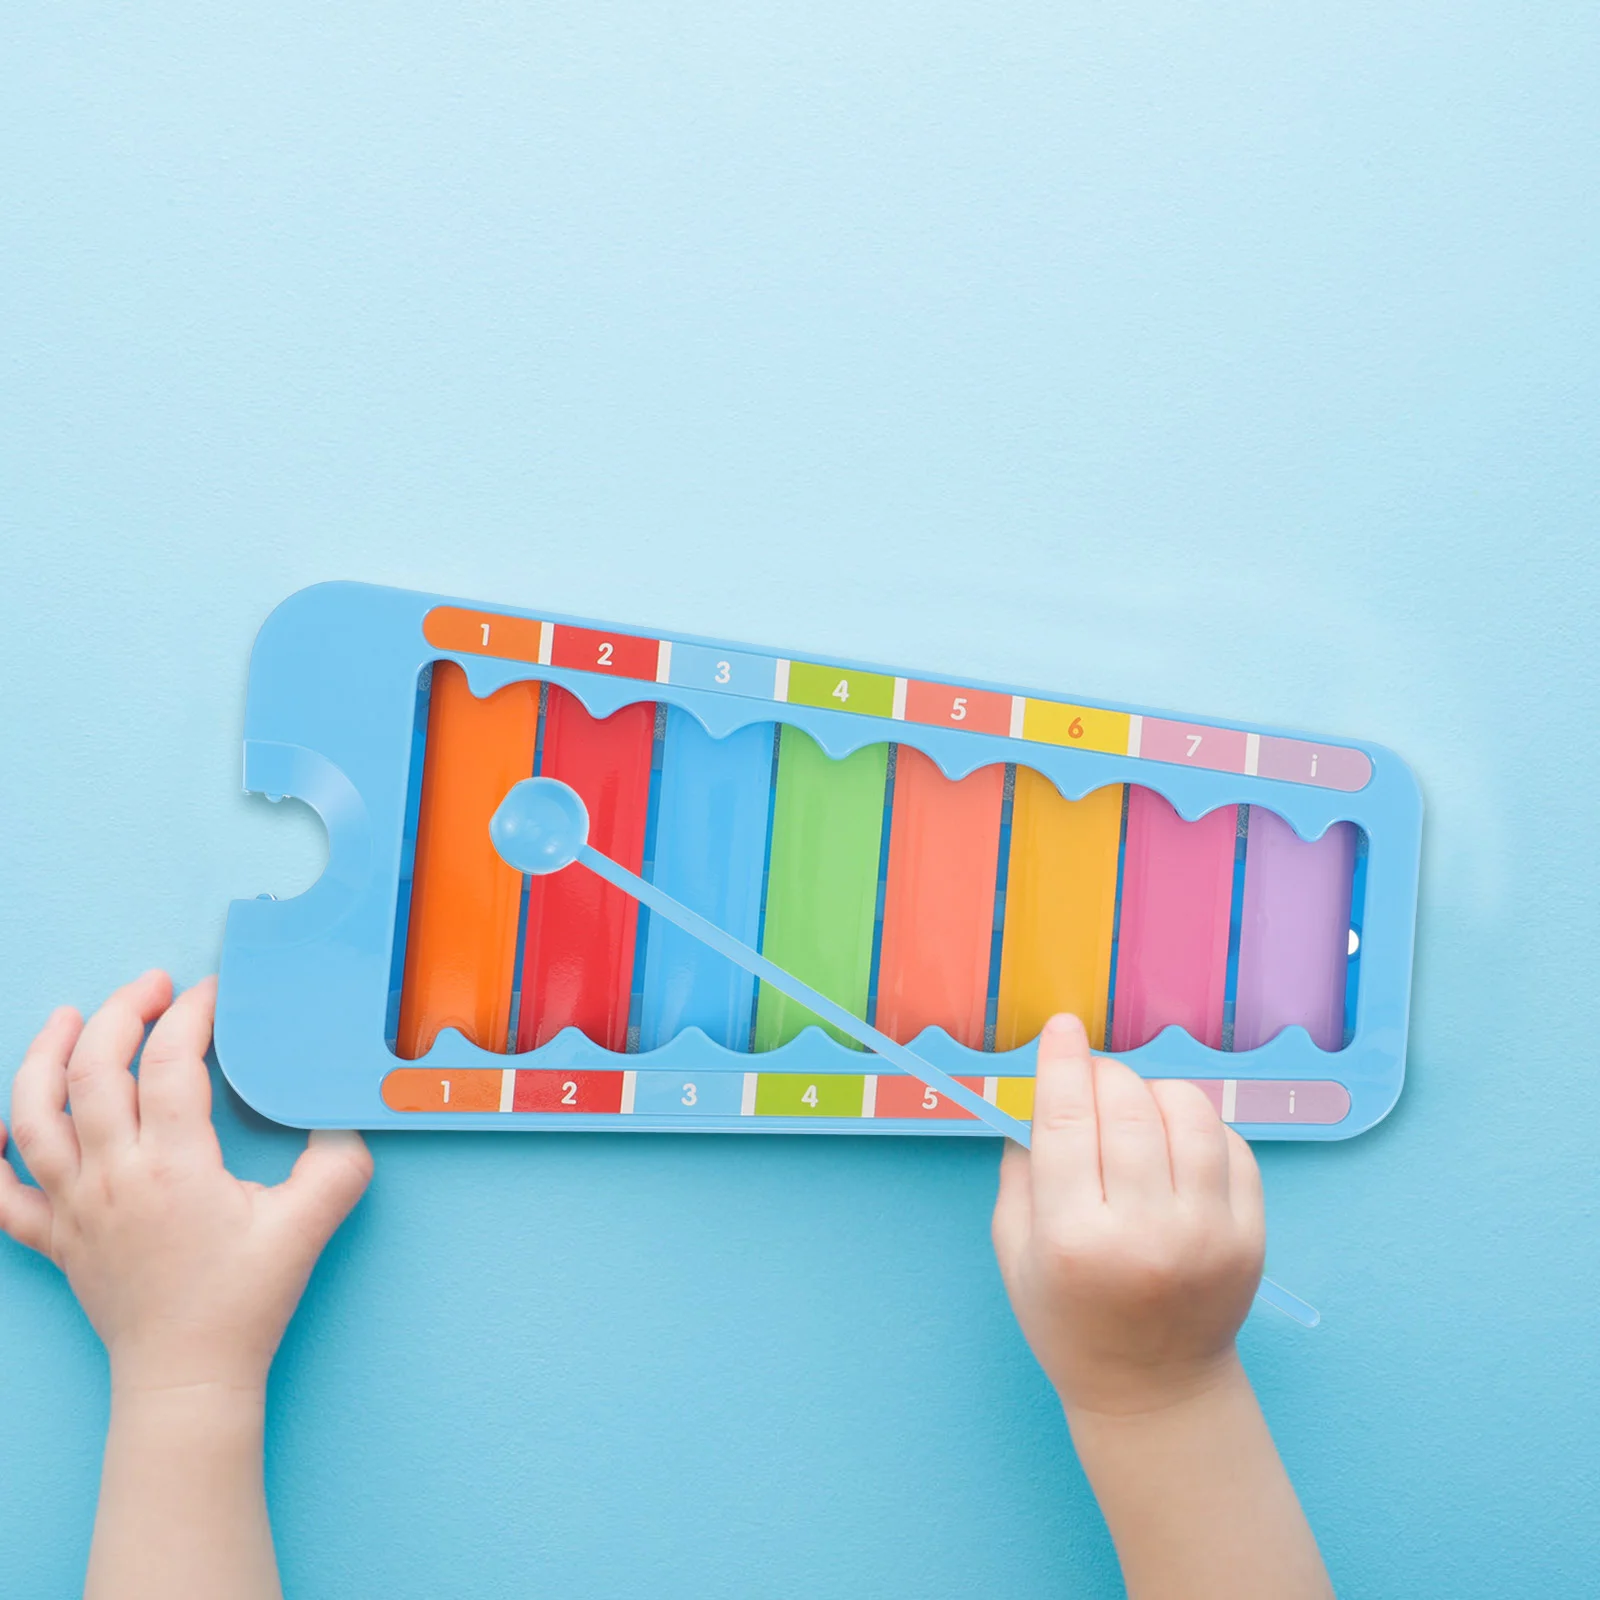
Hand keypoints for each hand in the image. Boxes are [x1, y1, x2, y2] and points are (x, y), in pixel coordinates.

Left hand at [0, 970, 372, 1398]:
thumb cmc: (246, 1301)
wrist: (189, 1378)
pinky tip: (0, 1121)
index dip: (193, 1016)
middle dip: (122, 1013)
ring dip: (44, 1057)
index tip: (216, 993)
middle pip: (93, 1071)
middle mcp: (111, 1178)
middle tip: (154, 986)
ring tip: (69, 1017)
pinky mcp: (54, 1240)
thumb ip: (337, 1160)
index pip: (169, 1064)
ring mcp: (73, 1209)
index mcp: (173, 1167)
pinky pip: (0, 1193)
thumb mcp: (310, 1223)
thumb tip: (340, 1113)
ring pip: (33, 1116)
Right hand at [992, 1012, 1263, 1418]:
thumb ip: (1020, 1171)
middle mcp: (1144, 1232)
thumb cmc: (1068, 1320)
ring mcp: (1206, 1234)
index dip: (1062, 1063)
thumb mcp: (1014, 1253)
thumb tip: (1039, 1095)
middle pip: (1126, 1107)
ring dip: (1155, 1093)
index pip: (1066, 1120)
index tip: (1062, 1028)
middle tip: (1092, 1082)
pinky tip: (1176, 1143)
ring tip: (1137, 1111)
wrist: (1153, 1391)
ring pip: (1188, 1112)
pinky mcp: (1250, 1237)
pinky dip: (1200, 1125)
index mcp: (1073, 1238)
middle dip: (1104, 1076)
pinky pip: (1231, 1144)